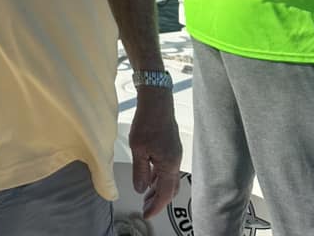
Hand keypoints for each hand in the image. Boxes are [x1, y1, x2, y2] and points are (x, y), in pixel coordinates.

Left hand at [128, 89, 181, 218]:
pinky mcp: (171, 146)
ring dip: (158, 188)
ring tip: (145, 194)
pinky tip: (149, 175)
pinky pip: (167, 168)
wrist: (157, 99)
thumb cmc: (147, 122)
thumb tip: (141, 189)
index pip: (164, 194)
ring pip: (168, 178)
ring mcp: (174, 153)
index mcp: (169, 165)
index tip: (146, 214)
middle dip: (158, 200)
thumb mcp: (138, 149)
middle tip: (145, 207)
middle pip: (169, 189)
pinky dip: (159, 176)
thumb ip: (140, 171)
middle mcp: (175, 161)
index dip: (156, 207)